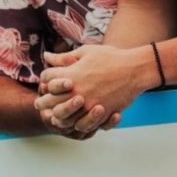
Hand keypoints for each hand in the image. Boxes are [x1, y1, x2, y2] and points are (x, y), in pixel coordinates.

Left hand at [36, 45, 152, 135]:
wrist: (136, 69)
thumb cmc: (112, 57)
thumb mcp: (88, 52)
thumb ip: (65, 57)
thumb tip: (46, 56)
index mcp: (71, 74)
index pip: (46, 78)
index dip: (45, 79)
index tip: (47, 81)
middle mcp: (76, 91)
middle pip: (48, 100)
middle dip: (43, 101)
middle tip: (41, 103)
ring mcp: (87, 104)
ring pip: (61, 117)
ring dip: (55, 116)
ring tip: (54, 115)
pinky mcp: (98, 113)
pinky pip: (79, 124)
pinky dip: (73, 124)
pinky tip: (72, 120)